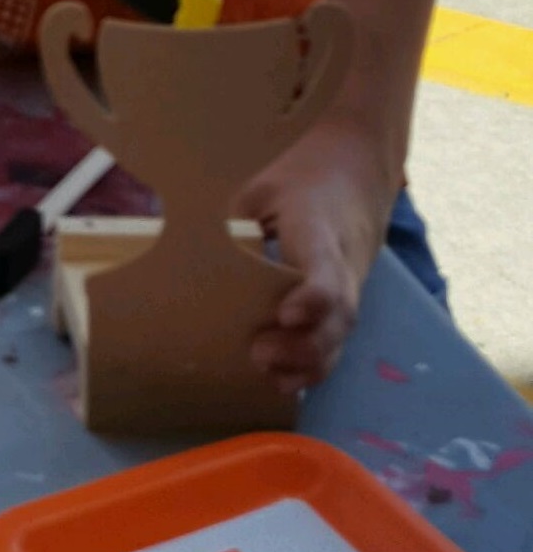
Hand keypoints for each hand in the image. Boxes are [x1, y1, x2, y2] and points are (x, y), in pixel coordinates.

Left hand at [236, 119, 394, 393]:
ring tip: (268, 374)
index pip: (327, 270)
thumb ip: (237, 224)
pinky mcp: (346, 301)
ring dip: (307, 364)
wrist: (359, 171)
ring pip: (340, 336)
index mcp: (321, 231)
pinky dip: (313, 365)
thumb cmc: (304, 178)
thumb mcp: (265, 188)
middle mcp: (344, 267)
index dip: (312, 298)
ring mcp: (350, 288)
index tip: (286, 315)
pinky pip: (336, 340)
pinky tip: (282, 380)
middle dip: (303, 345)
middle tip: (258, 353)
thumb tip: (192, 255)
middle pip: (339, 316)